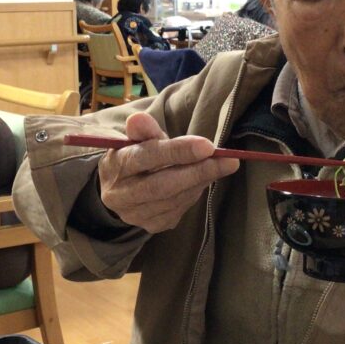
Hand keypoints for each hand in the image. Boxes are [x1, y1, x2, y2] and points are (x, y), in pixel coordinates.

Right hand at [97, 112, 239, 232]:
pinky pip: (179, 210)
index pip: (145, 157)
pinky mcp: (152, 225)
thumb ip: (143, 130)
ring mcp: (136, 215)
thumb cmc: (135, 156)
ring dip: (200, 181)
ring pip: (174, 200)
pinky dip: (194, 192)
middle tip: (228, 162)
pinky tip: (202, 180)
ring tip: (219, 166)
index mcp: (115, 166)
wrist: (121, 188)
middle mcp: (121, 195)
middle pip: (162, 186)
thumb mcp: (136, 139)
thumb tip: (139, 118)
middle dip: (198, 172)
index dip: (177, 152)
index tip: (207, 146)